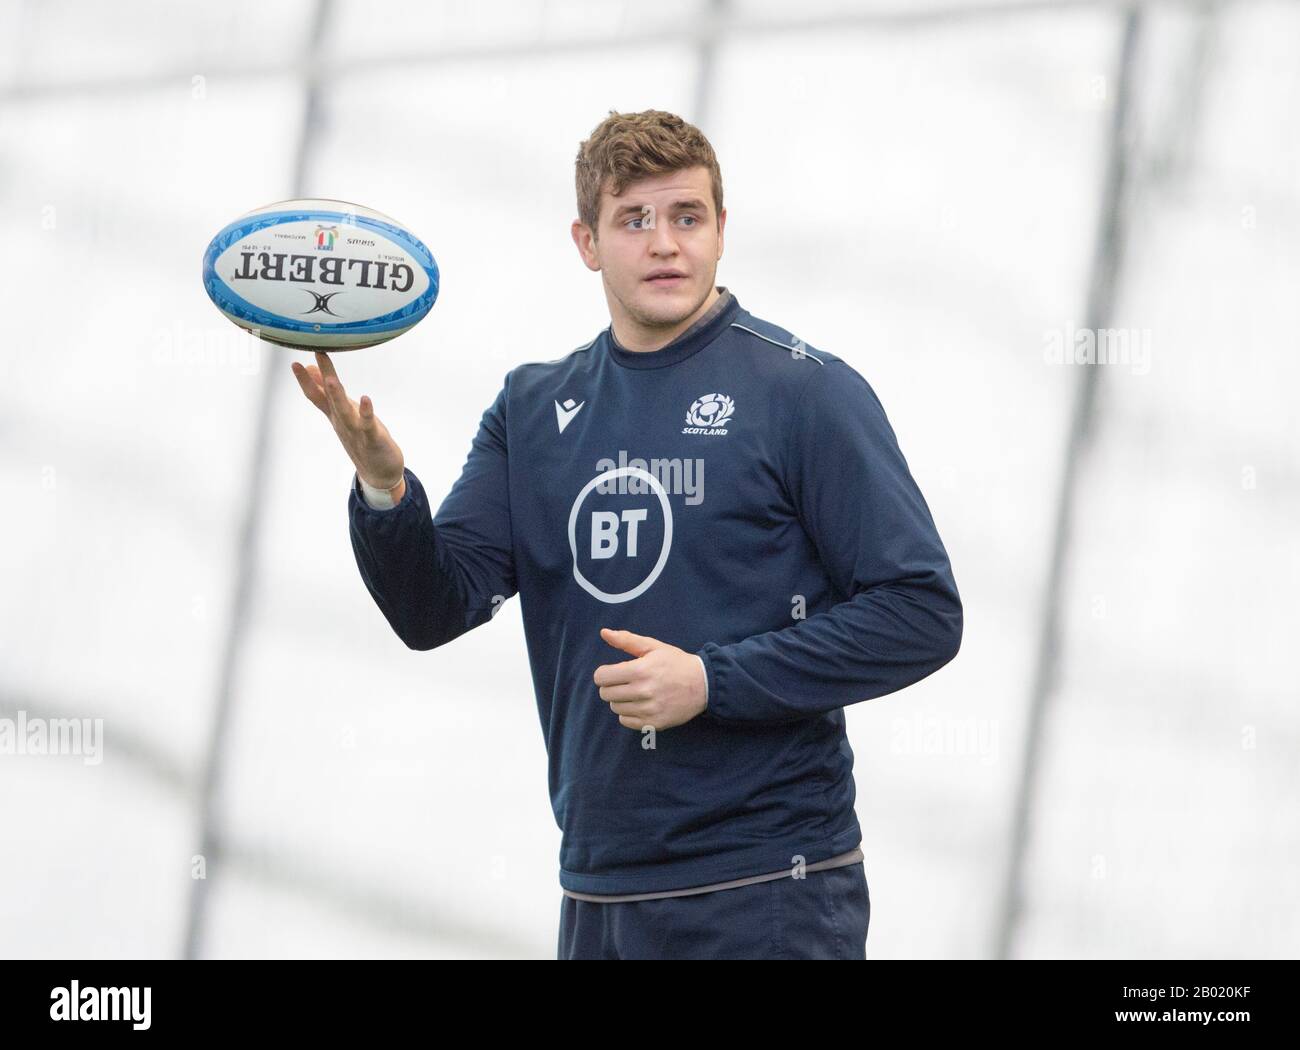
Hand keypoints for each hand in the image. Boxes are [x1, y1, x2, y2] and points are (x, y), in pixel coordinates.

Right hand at [291, 351, 405, 496]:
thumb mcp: (343, 413)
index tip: (295, 361)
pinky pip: (368, 424)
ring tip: (331, 379)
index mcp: (335, 415)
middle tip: (302, 364)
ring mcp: (356, 430)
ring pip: (344, 411)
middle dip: (317, 381)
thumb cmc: (361, 438)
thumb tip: (312, 369)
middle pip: (328, 399)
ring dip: (337, 395)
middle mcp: (342, 421)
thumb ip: (328, 393)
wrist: (378, 473)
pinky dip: (366, 412)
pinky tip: (366, 399)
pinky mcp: (373, 438)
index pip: (317, 395)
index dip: (305, 380)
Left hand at [593, 628, 708, 730]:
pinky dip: (628, 713)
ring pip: (615, 708)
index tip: (614, 672)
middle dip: (611, 686)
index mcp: (640, 670)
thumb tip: (604, 633)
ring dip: (621, 699)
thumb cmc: (676, 663)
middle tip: (625, 682)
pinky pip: (625, 721)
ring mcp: (649, 710)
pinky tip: (640, 704)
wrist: (703, 685)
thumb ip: (627, 640)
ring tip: (635, 692)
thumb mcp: (653, 647)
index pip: (602, 677)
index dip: (604, 673)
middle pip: (606, 694)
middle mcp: (643, 692)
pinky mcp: (654, 724)